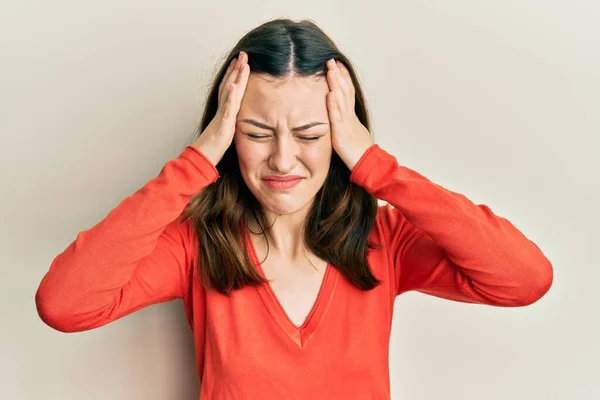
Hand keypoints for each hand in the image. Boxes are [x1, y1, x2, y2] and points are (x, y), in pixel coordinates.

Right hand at [193, 51, 249, 165]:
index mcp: (223, 110)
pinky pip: (227, 108)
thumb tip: (233, 117)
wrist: (204, 157)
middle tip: (243, 54)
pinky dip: (231, 97)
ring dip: (235, 77)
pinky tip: (234, 86)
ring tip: (241, 64)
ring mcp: (222, 115)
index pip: (229, 88)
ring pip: (229, 92)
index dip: (234, 74)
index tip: (240, 62)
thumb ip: (229, 121)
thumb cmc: (213, 146)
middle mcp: (222, 109)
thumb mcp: (225, 130)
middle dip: (236, 69)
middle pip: (229, 85)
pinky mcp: (224, 124)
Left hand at [325, 58, 374, 170]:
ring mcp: (347, 124)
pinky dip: (334, 105)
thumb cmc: (360, 153)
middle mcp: (350, 117)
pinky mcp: (342, 134)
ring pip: (341, 100)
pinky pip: (337, 118)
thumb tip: (339, 118)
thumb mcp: (352, 134)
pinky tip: (330, 94)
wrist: (370, 165)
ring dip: (336, 84)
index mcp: (352, 117)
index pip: (348, 93)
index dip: (343, 78)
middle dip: (338, 75)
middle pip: (345, 92)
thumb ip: (345, 124)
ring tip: (330, 70)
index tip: (337, 65)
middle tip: (331, 60)